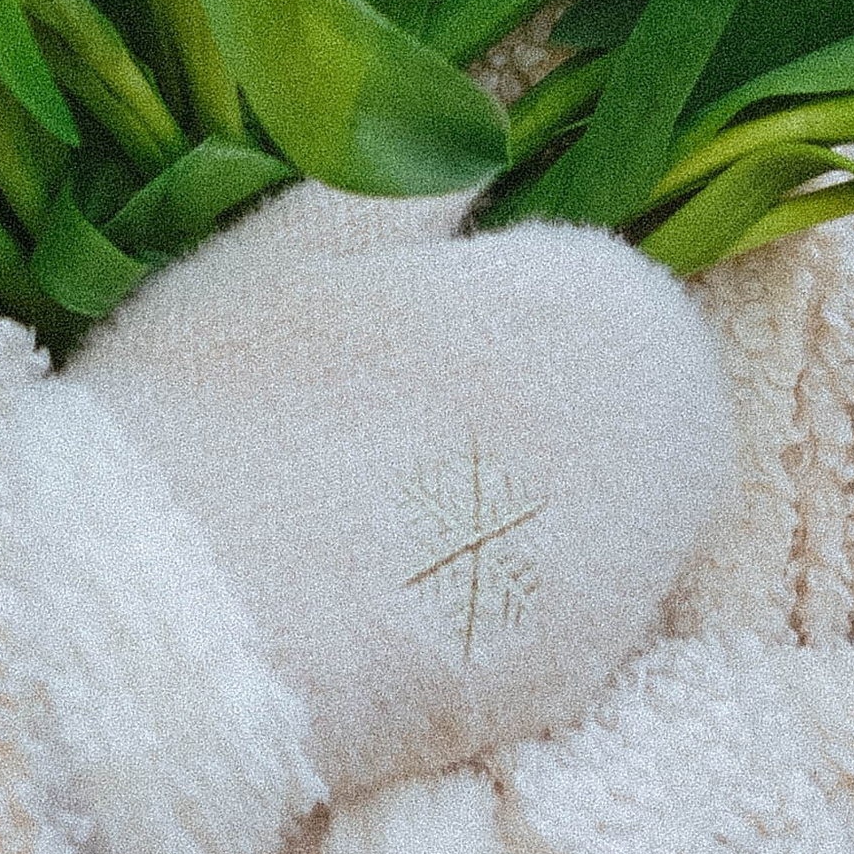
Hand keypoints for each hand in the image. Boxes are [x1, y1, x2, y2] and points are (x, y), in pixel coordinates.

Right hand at [71, 184, 730, 803]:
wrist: (181, 631)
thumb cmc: (237, 393)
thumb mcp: (315, 231)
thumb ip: (424, 178)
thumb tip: (477, 154)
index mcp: (621, 311)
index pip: (586, 289)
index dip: (479, 307)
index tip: (383, 336)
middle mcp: (672, 451)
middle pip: (602, 412)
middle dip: (512, 416)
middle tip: (369, 428)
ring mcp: (631, 588)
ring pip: (578, 522)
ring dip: (496, 512)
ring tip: (357, 514)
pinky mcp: (573, 699)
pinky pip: (538, 623)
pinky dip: (472, 609)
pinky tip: (367, 604)